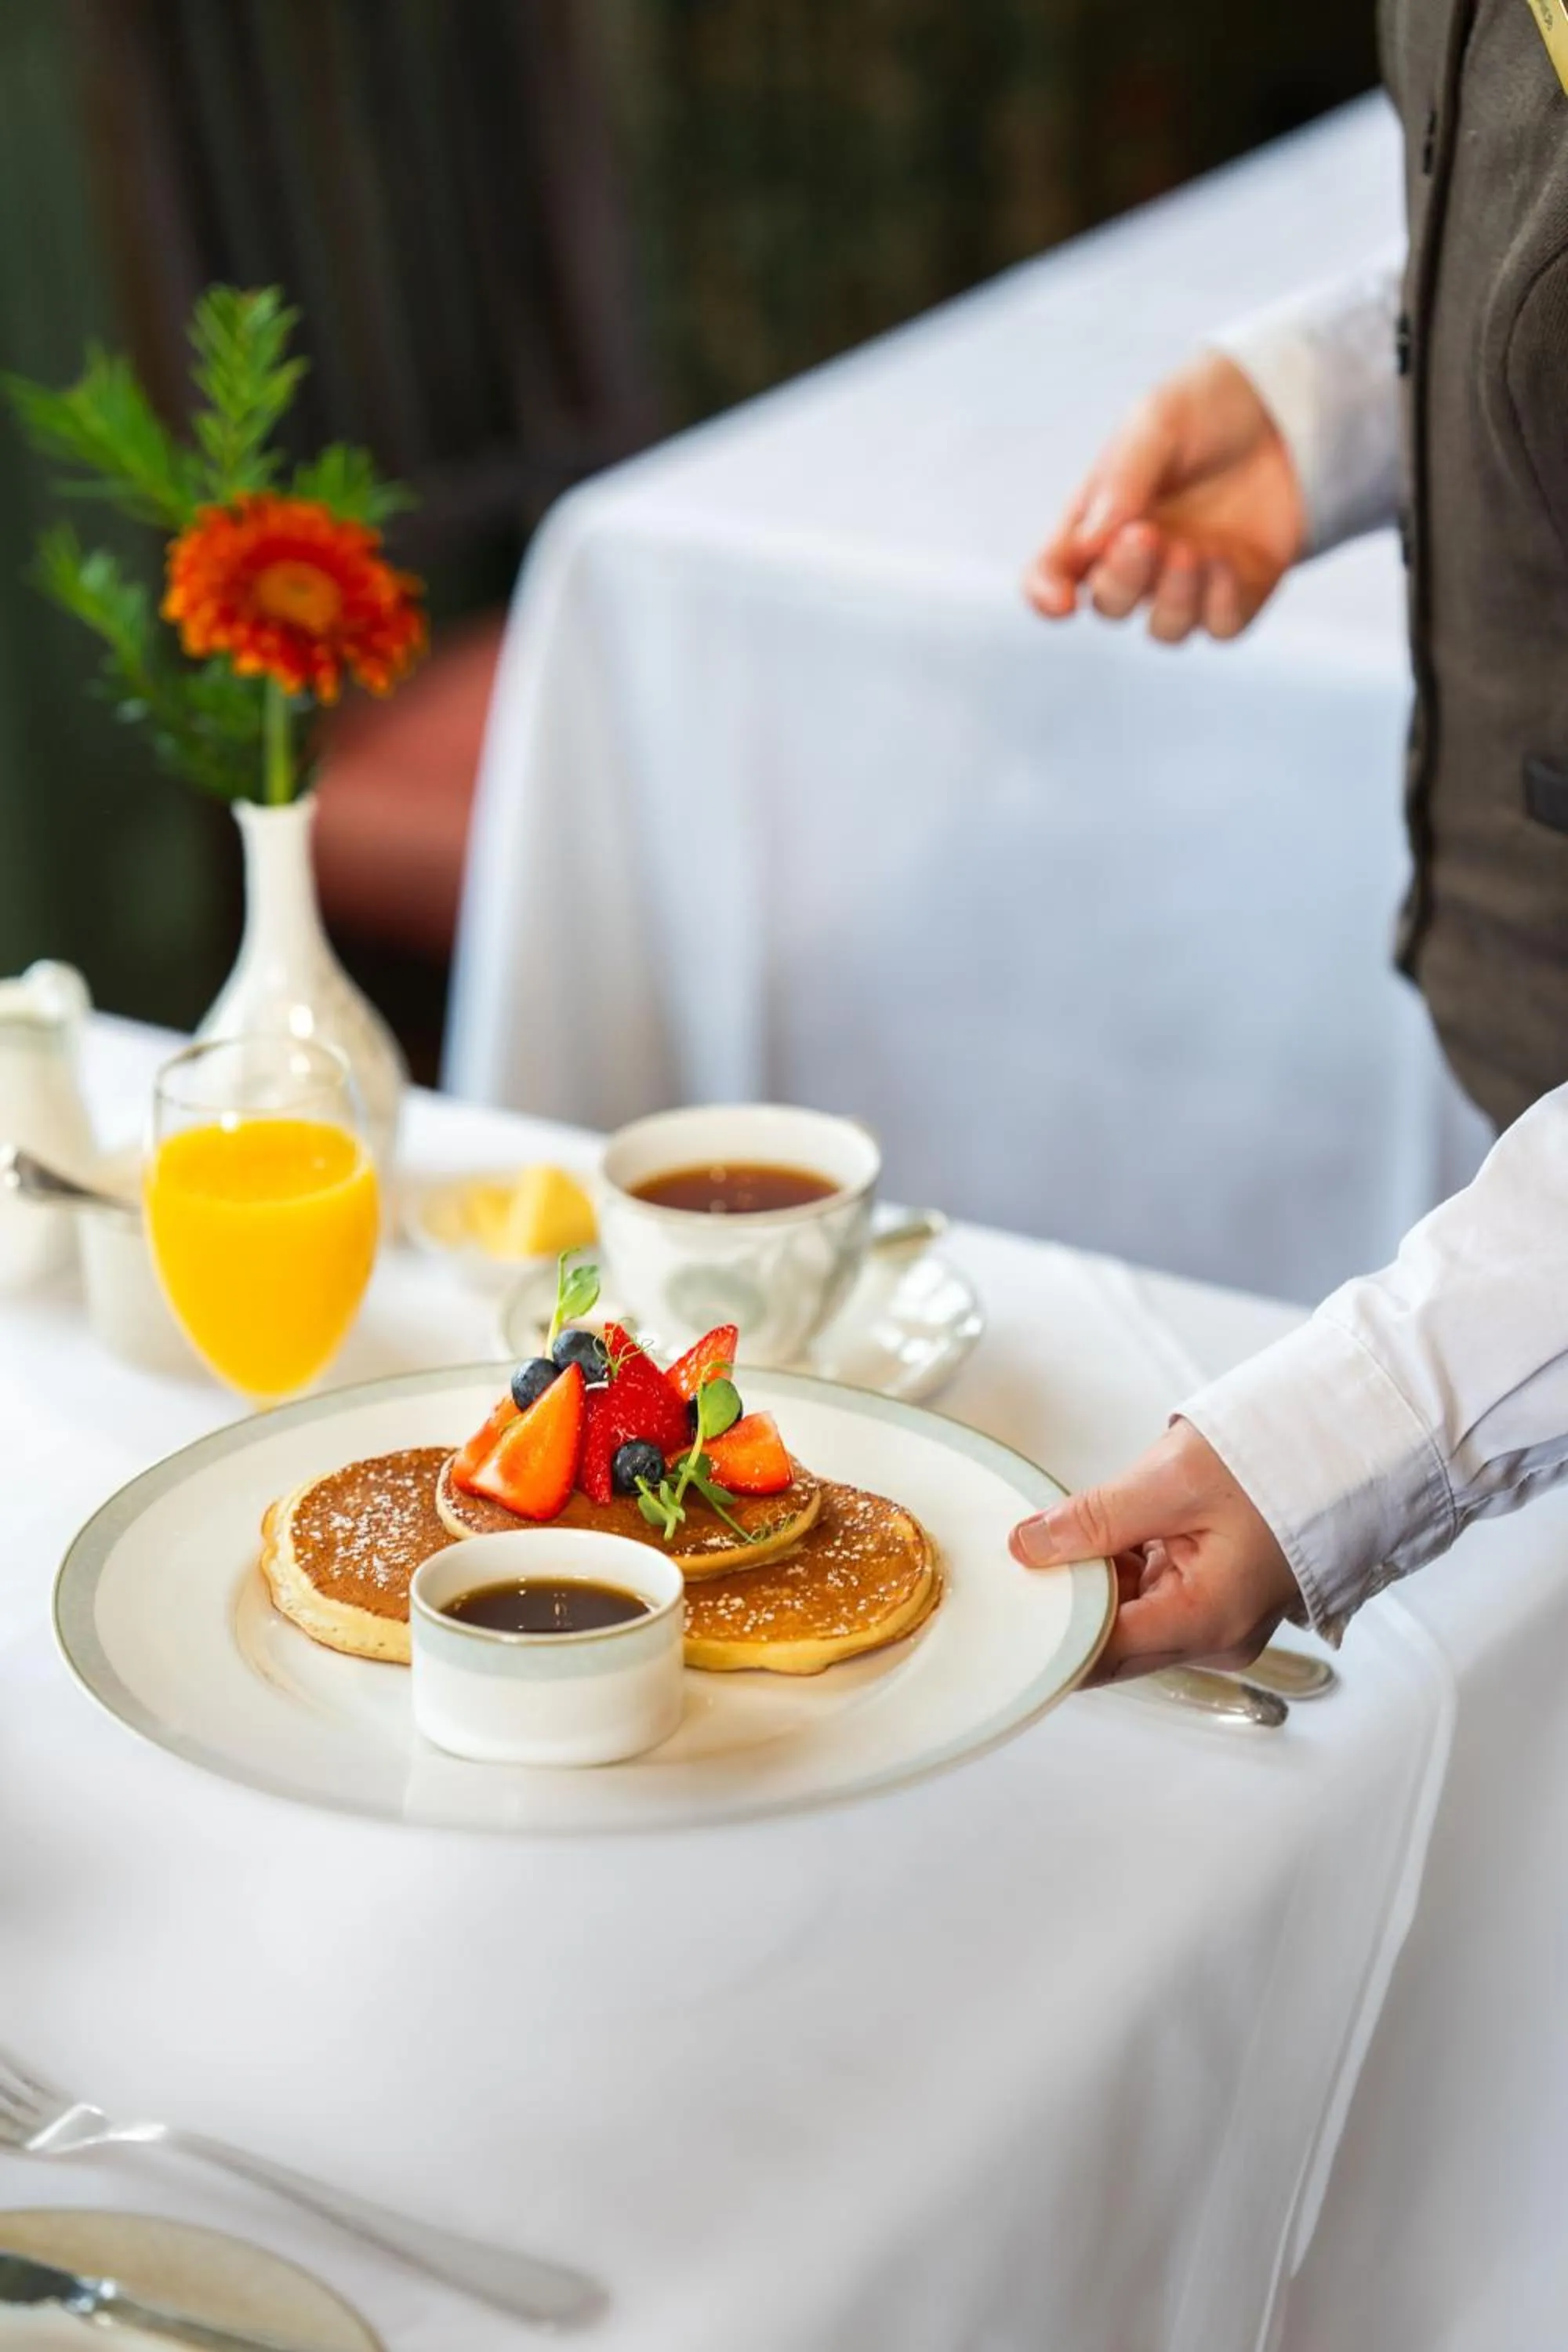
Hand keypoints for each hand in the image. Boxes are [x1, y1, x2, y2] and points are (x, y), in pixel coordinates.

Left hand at [1009, 1420, 1301, 1682]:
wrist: (1348, 1447)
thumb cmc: (1283, 1461)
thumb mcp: (1174, 1479)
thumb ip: (1095, 1518)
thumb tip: (1030, 1545)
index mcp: (1207, 1621)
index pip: (1101, 1653)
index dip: (1048, 1630)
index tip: (1008, 1601)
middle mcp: (1215, 1638)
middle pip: (1111, 1642)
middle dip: (1067, 1599)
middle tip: (1023, 1553)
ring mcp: (1218, 1623)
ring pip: (1127, 1619)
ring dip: (1096, 1578)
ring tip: (1075, 1528)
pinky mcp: (1216, 1600)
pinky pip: (1151, 1598)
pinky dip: (1123, 1568)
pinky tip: (1111, 1531)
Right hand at [1023, 352, 1306, 644]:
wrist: (1288, 403)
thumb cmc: (1208, 408)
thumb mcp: (1156, 423)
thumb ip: (1122, 481)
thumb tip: (1090, 545)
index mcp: (1100, 519)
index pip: (1055, 571)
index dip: (1046, 595)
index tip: (1060, 604)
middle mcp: (1140, 559)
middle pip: (1112, 603)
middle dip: (1123, 578)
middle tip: (1147, 536)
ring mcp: (1191, 580)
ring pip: (1166, 628)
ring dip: (1173, 599)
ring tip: (1192, 550)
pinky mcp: (1242, 591)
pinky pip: (1220, 627)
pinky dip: (1217, 606)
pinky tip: (1225, 563)